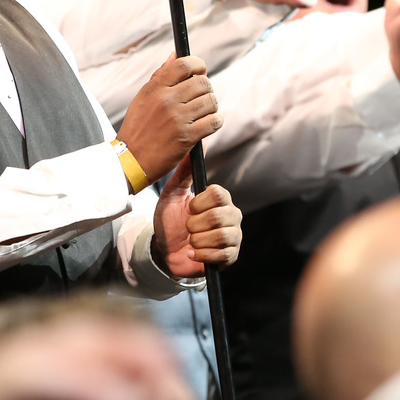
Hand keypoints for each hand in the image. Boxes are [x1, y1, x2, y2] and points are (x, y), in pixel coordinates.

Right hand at [116, 55, 220, 180]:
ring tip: (204, 113)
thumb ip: (161, 76)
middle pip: (202, 83)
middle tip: (202, 98)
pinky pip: (214, 121)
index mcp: (154, 88)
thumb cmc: (137, 129)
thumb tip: (176, 54)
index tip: (201, 71)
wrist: (130, 161)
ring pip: (211, 101)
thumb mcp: (143, 98)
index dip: (198, 65)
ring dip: (212, 107)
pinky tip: (208, 125)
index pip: (184, 64)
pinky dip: (215, 122)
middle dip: (207, 90)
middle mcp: (166, 100)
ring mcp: (177, 118)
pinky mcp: (187, 137)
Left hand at [152, 156, 241, 277]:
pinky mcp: (231, 256)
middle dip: (194, 224)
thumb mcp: (173, 194)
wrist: (165, 250)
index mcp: (221, 199)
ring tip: (191, 240)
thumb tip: (199, 144)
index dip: (198, 203)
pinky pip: (220, 255)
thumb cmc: (170, 220)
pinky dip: (200, 254)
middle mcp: (232, 215)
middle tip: (188, 227)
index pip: (218, 194)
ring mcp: (234, 236)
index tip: (189, 208)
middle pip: (218, 216)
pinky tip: (193, 253)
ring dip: (197, 240)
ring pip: (219, 236)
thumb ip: (184, 172)